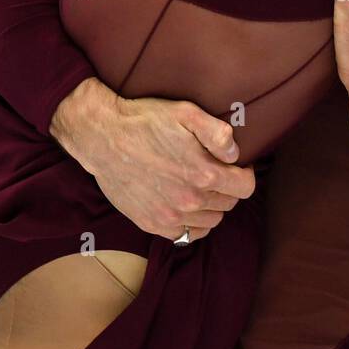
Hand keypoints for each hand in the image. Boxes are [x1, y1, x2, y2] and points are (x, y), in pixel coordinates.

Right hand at [49, 78, 255, 243]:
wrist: (103, 137)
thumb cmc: (145, 121)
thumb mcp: (187, 113)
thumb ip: (218, 133)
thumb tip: (235, 154)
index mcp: (203, 174)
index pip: (245, 188)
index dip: (244, 174)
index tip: (237, 166)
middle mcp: (189, 200)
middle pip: (228, 204)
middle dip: (227, 188)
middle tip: (215, 173)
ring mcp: (170, 216)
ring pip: (211, 221)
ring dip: (211, 207)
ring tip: (199, 188)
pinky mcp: (151, 224)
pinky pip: (186, 235)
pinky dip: (192, 224)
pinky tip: (186, 207)